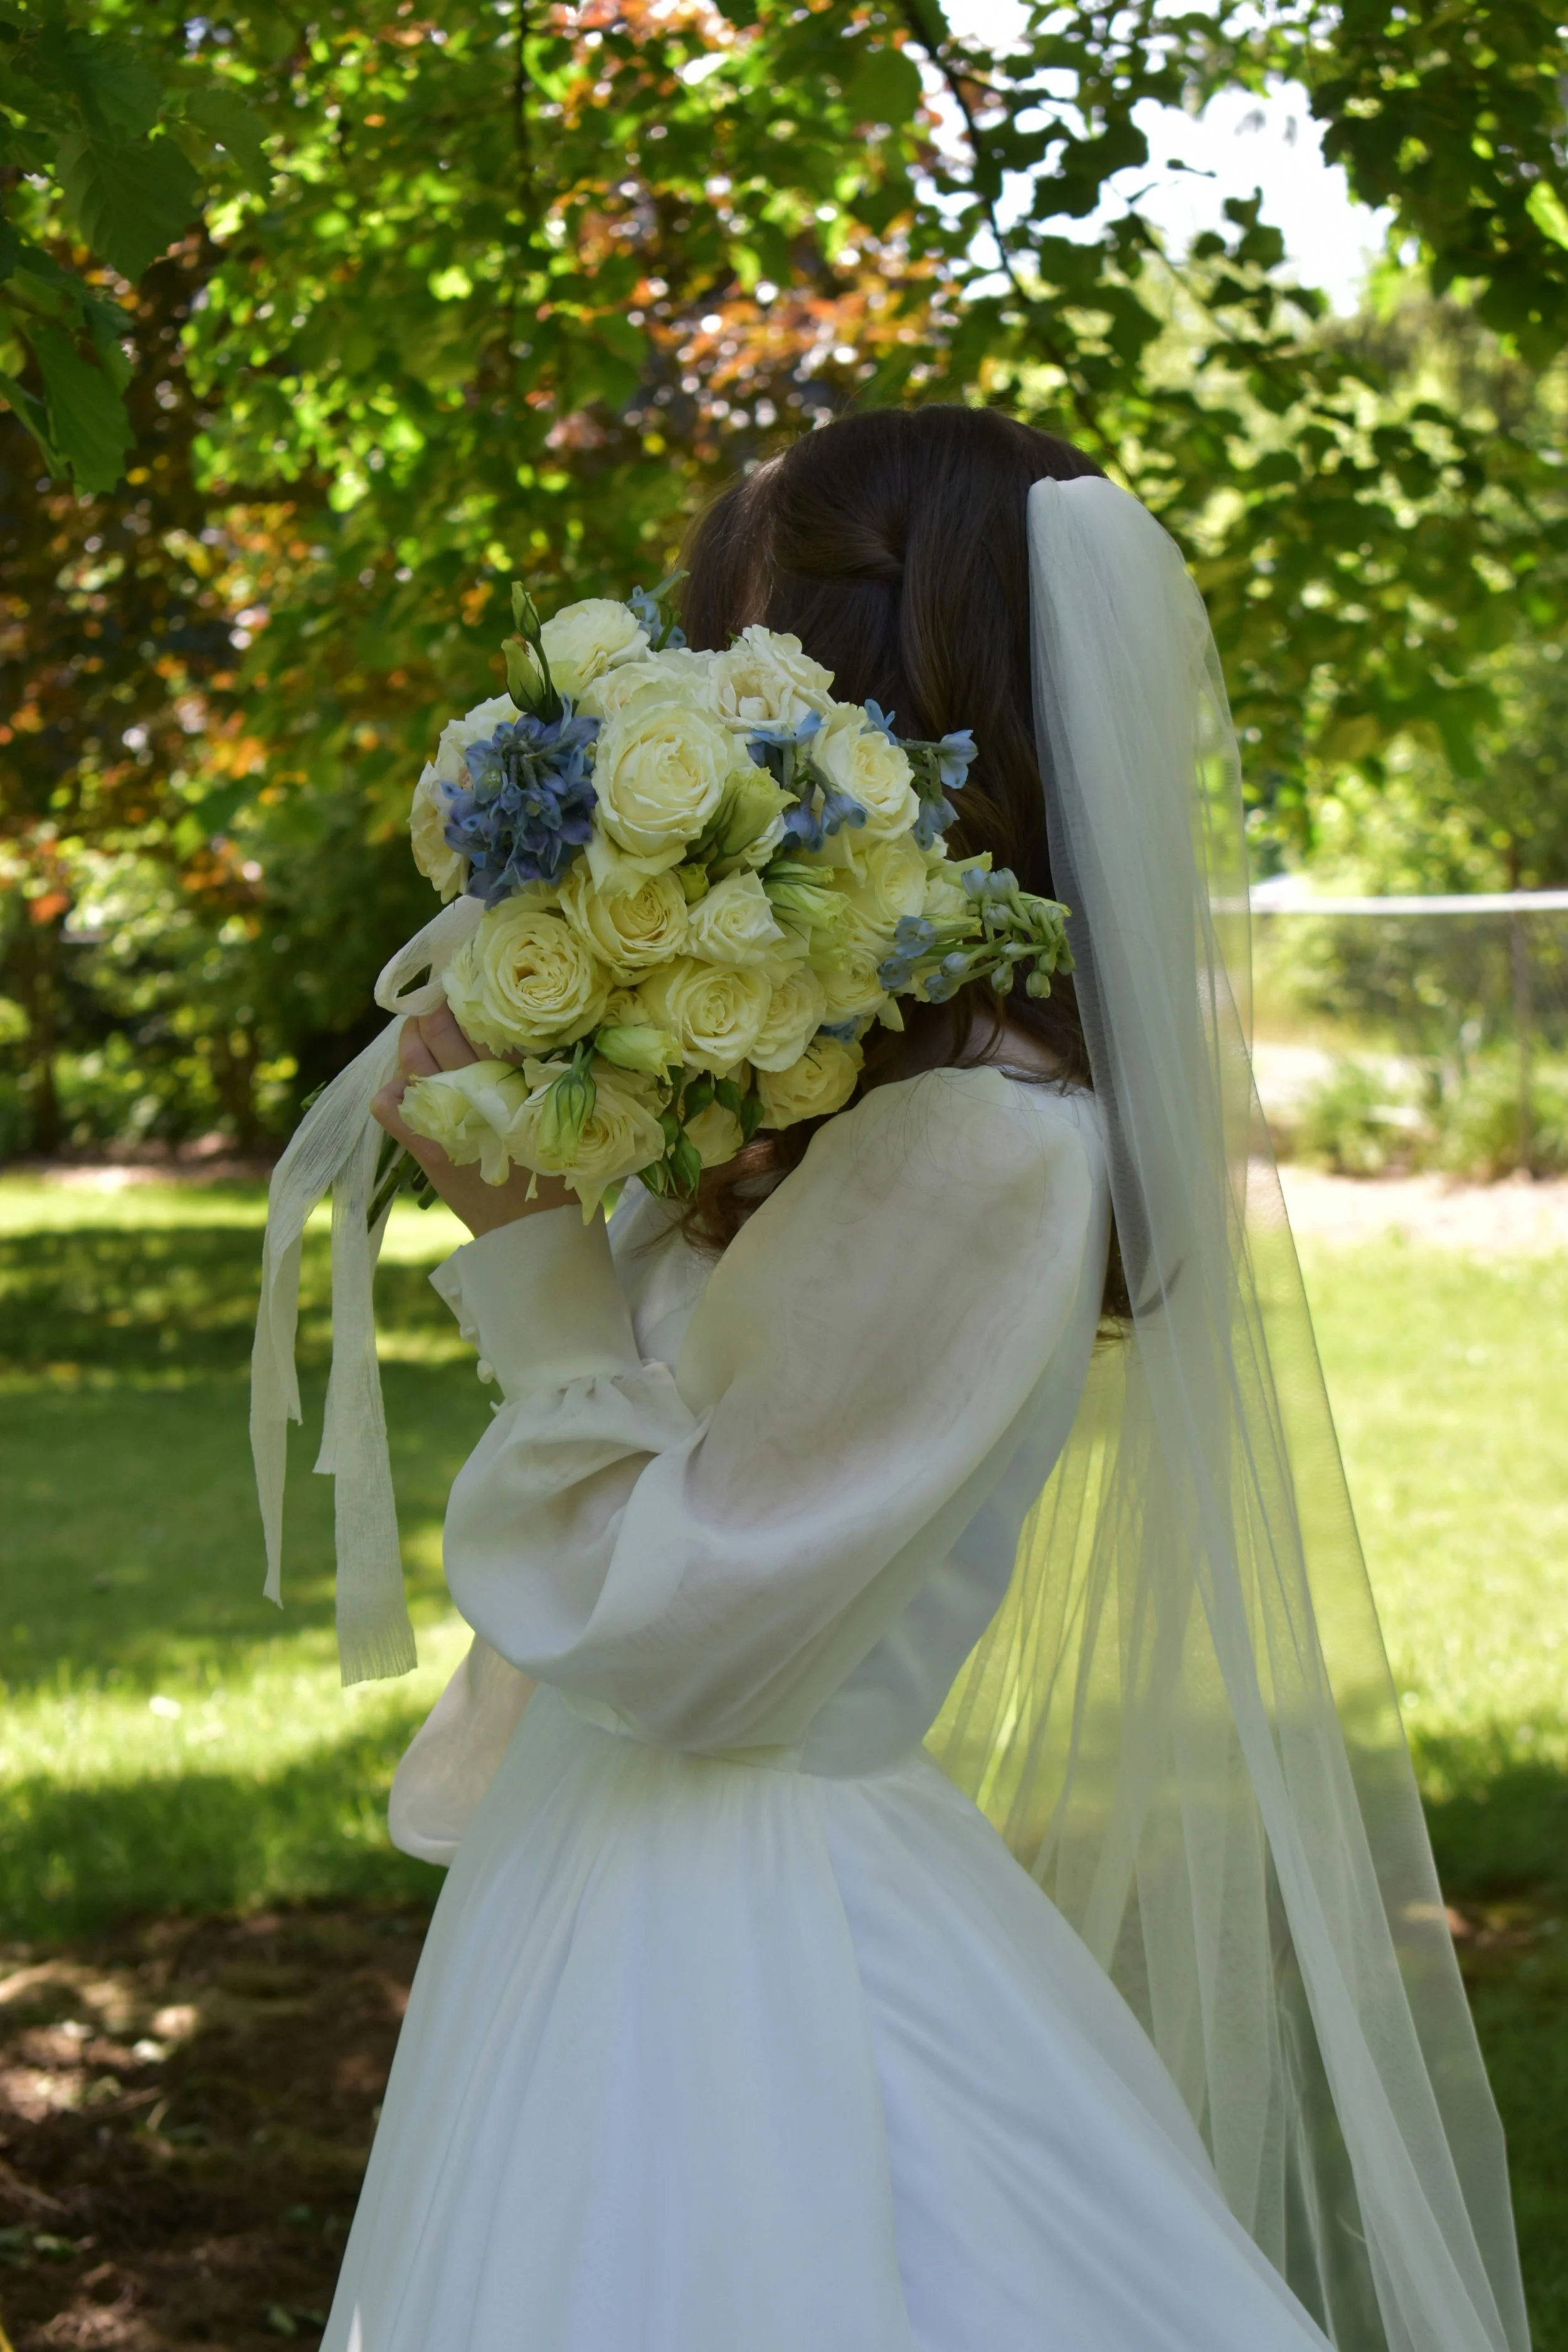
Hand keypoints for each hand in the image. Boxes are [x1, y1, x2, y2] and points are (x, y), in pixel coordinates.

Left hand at [371, 1007, 575, 1236]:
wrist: (537, 1235)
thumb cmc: (559, 1174)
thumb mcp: (562, 1116)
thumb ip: (548, 1075)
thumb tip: (527, 1033)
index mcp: (521, 1085)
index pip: (489, 1028)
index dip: (472, 1003)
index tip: (467, 985)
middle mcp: (483, 1097)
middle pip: (444, 1036)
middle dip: (433, 1012)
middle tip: (434, 1000)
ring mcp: (451, 1124)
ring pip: (414, 1064)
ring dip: (409, 1042)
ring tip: (415, 1030)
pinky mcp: (431, 1152)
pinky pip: (393, 1113)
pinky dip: (390, 1096)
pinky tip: (397, 1089)